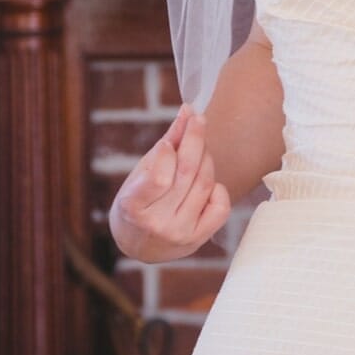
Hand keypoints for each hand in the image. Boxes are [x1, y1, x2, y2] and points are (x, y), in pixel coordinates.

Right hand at [109, 101, 230, 264]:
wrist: (138, 244)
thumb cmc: (137, 201)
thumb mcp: (140, 172)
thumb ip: (165, 144)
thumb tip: (187, 110)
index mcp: (133, 206)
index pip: (159, 175)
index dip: (167, 151)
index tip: (167, 139)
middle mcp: (158, 223)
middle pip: (187, 172)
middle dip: (195, 139)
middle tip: (198, 120)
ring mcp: (180, 233)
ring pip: (205, 183)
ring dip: (205, 158)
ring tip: (199, 149)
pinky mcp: (198, 239)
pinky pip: (221, 206)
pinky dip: (217, 187)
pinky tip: (206, 181)